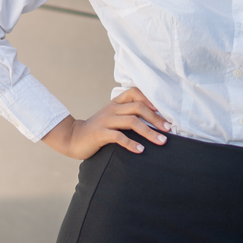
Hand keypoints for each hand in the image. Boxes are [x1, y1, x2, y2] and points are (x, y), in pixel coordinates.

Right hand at [41, 87, 172, 159]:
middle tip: (168, 129)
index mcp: (115, 103)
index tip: (164, 111)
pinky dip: (131, 143)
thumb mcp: (112, 117)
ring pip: (132, 122)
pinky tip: (141, 150)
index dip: (150, 99)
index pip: (134, 92)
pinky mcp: (100, 133)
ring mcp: (106, 120)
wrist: (74, 138)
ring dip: (149, 132)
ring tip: (162, 141)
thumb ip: (128, 114)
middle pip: (138, 107)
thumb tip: (155, 120)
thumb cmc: (98, 130)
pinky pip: (119, 137)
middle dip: (156, 118)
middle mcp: (112, 109)